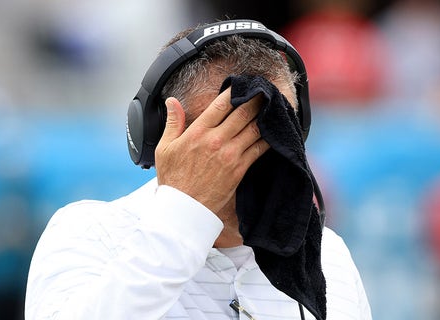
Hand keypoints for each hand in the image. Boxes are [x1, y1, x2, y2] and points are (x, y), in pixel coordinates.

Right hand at [154, 88, 268, 215]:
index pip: (220, 105)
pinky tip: (275, 132)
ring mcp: (230, 154)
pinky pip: (259, 149)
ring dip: (265, 116)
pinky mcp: (239, 169)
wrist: (184, 209)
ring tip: (274, 107)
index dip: (234, 92)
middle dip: (256, 100)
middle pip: (242, 113)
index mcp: (197, 132)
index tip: (242, 85)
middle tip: (265, 90)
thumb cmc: (173, 180)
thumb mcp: (165, 148)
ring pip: (254, 129)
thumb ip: (173, 123)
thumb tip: (172, 101)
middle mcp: (216, 140)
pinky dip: (268, 138)